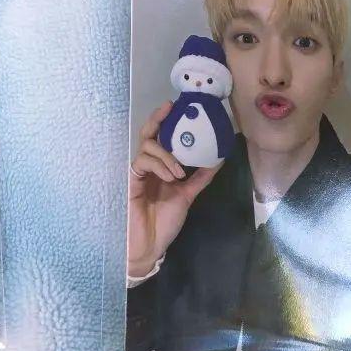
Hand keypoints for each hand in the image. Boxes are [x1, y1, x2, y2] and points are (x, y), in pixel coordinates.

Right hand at [127, 101, 221, 278]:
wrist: (150, 244)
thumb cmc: (165, 221)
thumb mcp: (187, 195)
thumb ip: (200, 177)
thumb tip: (218, 159)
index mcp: (160, 167)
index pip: (160, 137)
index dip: (166, 121)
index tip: (175, 106)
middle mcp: (148, 165)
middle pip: (148, 134)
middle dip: (157, 119)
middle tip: (168, 109)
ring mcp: (139, 172)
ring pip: (147, 146)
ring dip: (166, 154)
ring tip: (179, 171)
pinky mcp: (132, 180)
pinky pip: (143, 162)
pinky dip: (159, 165)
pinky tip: (170, 176)